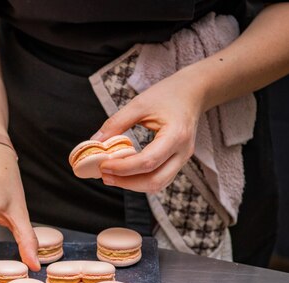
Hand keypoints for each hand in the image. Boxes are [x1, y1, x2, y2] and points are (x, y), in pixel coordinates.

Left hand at [93, 68, 204, 193]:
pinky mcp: (177, 161)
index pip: (148, 162)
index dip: (123, 168)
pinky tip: (123, 173)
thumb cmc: (167, 94)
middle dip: (126, 182)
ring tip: (110, 176)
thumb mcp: (139, 104)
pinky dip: (140, 180)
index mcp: (176, 135)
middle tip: (103, 175)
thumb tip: (95, 142)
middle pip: (155, 181)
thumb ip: (116, 123)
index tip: (102, 165)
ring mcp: (182, 159)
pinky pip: (159, 179)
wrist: (193, 92)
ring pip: (158, 184)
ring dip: (132, 185)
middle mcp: (183, 152)